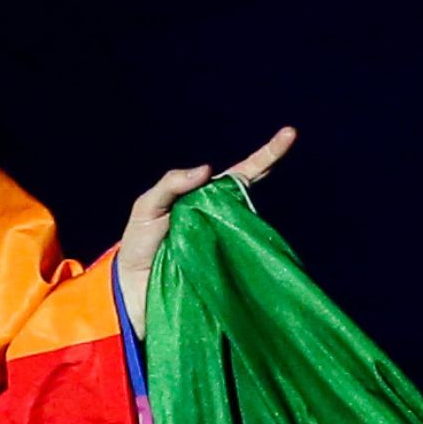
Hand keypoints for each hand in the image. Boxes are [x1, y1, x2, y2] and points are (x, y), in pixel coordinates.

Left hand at [113, 126, 296, 340]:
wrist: (132, 288)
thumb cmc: (139, 243)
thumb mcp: (147, 207)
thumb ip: (171, 184)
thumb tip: (209, 169)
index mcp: (205, 198)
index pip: (238, 173)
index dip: (264, 155)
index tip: (289, 134)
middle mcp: (221, 217)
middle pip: (252, 190)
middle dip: (270, 164)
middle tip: (290, 138)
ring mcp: (228, 242)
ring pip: (253, 220)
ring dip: (257, 205)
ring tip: (254, 186)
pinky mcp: (229, 268)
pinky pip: (247, 252)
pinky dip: (255, 244)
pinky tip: (259, 235)